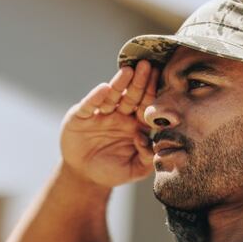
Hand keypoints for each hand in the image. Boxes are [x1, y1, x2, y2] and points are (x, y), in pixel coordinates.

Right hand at [60, 59, 159, 188]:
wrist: (84, 175)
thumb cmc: (112, 171)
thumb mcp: (134, 169)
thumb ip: (147, 158)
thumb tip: (148, 141)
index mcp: (135, 125)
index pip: (146, 106)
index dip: (152, 93)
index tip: (161, 78)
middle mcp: (119, 115)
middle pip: (132, 96)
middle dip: (140, 81)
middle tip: (148, 65)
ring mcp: (100, 114)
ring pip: (112, 96)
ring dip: (120, 84)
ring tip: (128, 71)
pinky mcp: (81, 116)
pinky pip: (89, 105)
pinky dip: (95, 97)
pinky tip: (103, 89)